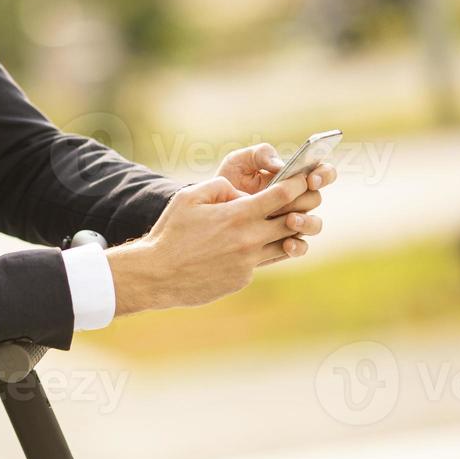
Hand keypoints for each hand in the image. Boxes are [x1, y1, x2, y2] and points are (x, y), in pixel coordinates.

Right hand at [106, 173, 319, 314]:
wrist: (157, 275)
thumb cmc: (170, 233)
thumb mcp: (188, 198)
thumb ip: (219, 187)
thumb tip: (239, 191)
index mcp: (237, 215)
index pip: (281, 195)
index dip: (296, 184)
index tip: (303, 179)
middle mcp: (249, 240)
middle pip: (292, 221)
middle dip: (300, 209)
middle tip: (301, 202)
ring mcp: (248, 263)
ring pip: (283, 245)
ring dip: (286, 234)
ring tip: (277, 225)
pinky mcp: (242, 280)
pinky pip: (261, 262)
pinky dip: (258, 252)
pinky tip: (242, 248)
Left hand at [216, 142, 336, 240]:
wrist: (210, 209)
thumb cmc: (228, 181)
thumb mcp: (238, 162)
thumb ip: (259, 154)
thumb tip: (280, 164)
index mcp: (293, 178)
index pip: (322, 173)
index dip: (323, 174)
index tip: (310, 178)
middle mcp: (297, 200)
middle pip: (315, 199)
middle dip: (305, 198)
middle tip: (289, 199)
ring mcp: (293, 222)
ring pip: (314, 225)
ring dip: (306, 222)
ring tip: (290, 220)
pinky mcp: (283, 242)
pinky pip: (300, 248)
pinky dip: (297, 246)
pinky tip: (287, 244)